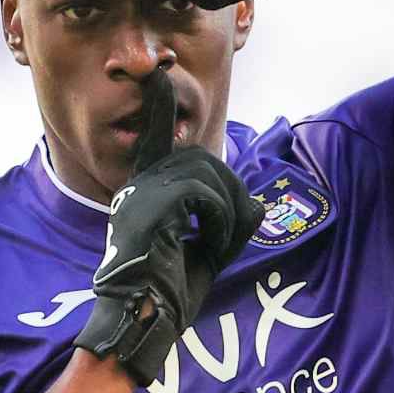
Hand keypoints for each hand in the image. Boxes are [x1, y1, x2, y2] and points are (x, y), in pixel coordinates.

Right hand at [75, 72, 260, 384]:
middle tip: (228, 234)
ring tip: (215, 245)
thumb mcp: (206, 253)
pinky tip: (209, 246)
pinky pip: (204, 197)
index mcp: (145, 191)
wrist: (139, 322)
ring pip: (207, 175)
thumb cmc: (167, 295)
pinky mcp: (150, 209)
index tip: (156, 70)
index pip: (152, 134)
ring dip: (226, 213)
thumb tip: (255, 204)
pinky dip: (219, 223)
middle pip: (202, 160)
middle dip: (229, 193)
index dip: (156, 102)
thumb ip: (226, 224)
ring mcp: (141, 195)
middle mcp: (138, 186)